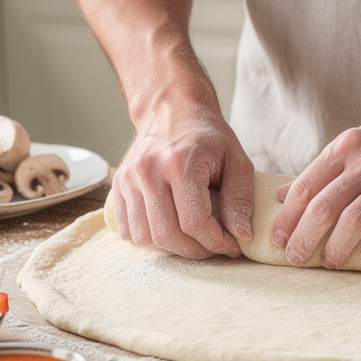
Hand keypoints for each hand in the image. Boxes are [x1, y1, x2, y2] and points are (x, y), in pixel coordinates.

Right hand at [110, 107, 255, 259]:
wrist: (172, 110)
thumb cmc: (208, 136)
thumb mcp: (237, 160)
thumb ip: (240, 198)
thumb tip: (241, 234)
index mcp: (179, 163)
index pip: (194, 222)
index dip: (216, 242)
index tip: (231, 245)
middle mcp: (148, 172)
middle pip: (167, 235)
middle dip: (196, 251)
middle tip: (213, 246)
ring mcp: (129, 180)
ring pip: (145, 238)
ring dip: (172, 248)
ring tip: (193, 239)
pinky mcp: (119, 187)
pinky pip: (128, 230)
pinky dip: (149, 239)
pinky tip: (171, 229)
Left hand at [271, 98, 360, 268]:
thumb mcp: (356, 141)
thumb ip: (322, 169)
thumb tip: (282, 194)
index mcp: (346, 147)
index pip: (306, 186)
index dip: (287, 217)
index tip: (277, 240)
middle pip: (325, 206)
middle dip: (304, 237)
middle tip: (295, 258)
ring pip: (356, 218)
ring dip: (338, 246)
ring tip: (330, 262)